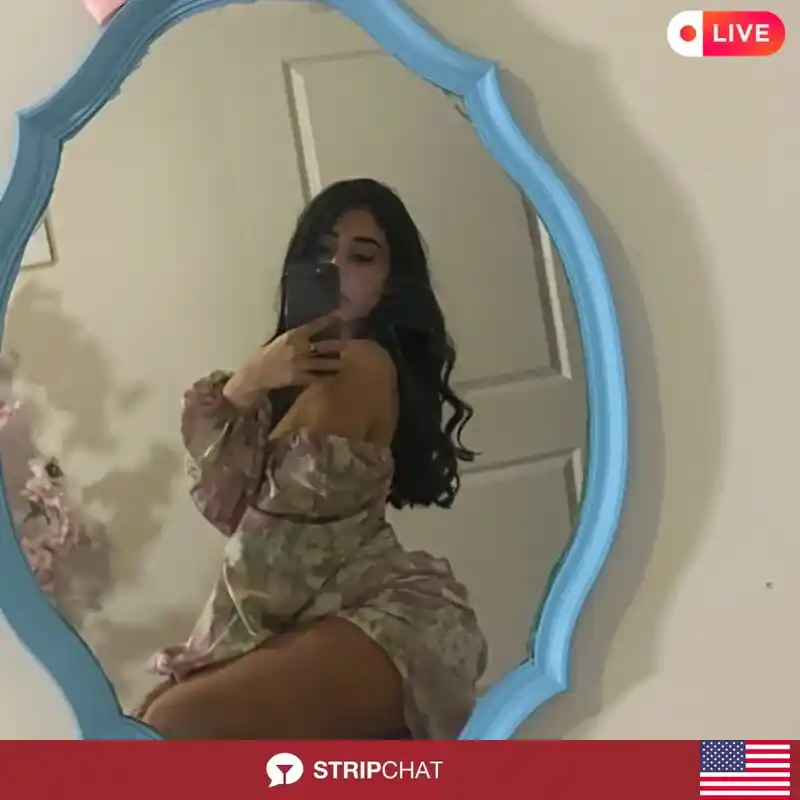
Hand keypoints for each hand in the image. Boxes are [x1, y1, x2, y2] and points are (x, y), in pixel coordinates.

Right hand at [223, 312, 342, 406]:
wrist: (256, 372)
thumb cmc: (271, 354)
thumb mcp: (284, 339)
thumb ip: (300, 336)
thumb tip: (318, 331)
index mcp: (294, 335)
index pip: (315, 325)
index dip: (330, 320)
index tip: (342, 315)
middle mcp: (298, 348)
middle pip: (325, 346)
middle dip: (340, 346)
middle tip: (354, 344)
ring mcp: (299, 364)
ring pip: (325, 363)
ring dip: (338, 363)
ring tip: (351, 362)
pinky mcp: (299, 378)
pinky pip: (318, 378)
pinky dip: (329, 377)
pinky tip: (338, 377)